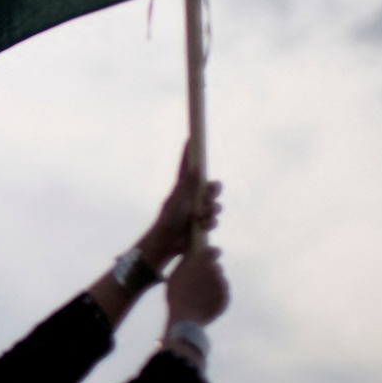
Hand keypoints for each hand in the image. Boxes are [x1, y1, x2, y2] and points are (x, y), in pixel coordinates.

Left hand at [139, 143, 220, 265]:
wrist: (167, 245)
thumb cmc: (167, 222)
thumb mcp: (178, 202)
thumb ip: (188, 185)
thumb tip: (196, 166)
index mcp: (181, 189)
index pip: (187, 167)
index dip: (190, 153)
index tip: (192, 137)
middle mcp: (190, 198)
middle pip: (209, 187)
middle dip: (213, 191)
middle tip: (209, 195)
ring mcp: (197, 211)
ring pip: (214, 205)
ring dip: (212, 210)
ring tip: (201, 217)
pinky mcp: (201, 224)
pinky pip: (213, 220)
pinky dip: (210, 223)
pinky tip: (203, 226)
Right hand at [165, 246, 228, 325]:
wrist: (186, 319)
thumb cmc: (177, 295)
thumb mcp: (176, 274)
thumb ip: (187, 261)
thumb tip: (193, 253)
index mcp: (203, 261)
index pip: (214, 251)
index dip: (211, 255)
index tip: (206, 260)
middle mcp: (216, 270)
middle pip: (217, 267)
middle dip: (210, 272)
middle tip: (198, 282)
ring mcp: (223, 285)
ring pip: (221, 281)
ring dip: (213, 285)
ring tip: (200, 296)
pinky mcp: (227, 298)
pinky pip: (223, 294)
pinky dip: (216, 297)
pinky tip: (205, 303)